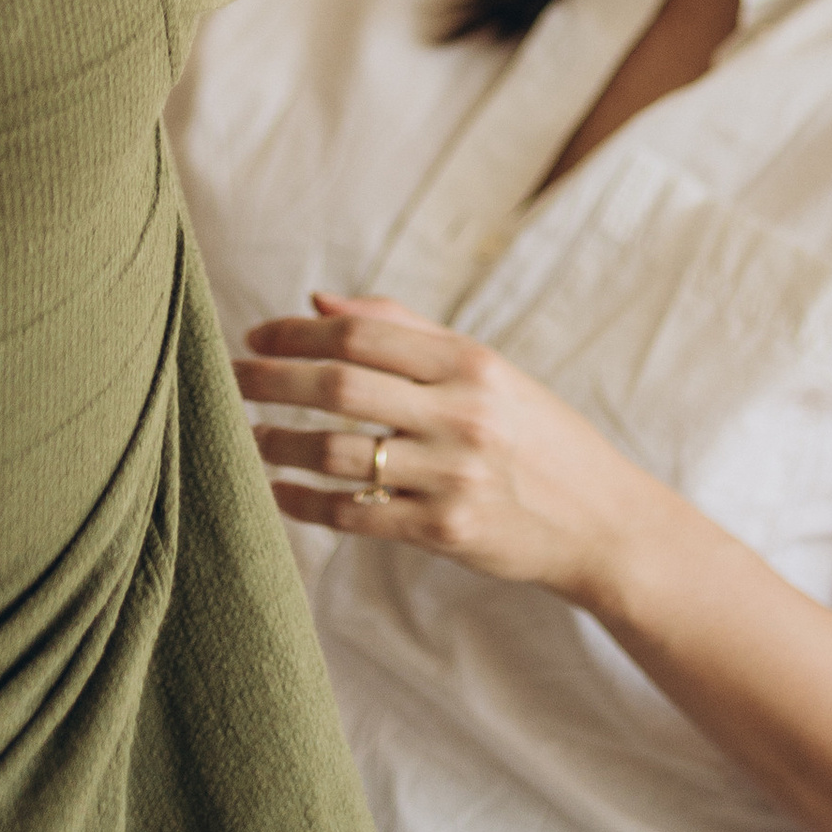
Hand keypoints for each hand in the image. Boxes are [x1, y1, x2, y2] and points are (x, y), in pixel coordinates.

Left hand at [233, 292, 651, 602]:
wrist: (602, 522)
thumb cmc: (535, 436)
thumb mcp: (487, 370)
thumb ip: (404, 328)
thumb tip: (318, 301)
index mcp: (470, 363)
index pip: (363, 334)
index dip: (297, 333)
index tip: (255, 334)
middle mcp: (462, 414)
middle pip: (340, 387)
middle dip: (271, 380)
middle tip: (229, 378)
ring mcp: (453, 476)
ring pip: (337, 454)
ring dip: (278, 443)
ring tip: (248, 437)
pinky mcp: (446, 531)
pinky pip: (354, 514)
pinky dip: (304, 502)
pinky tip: (279, 491)